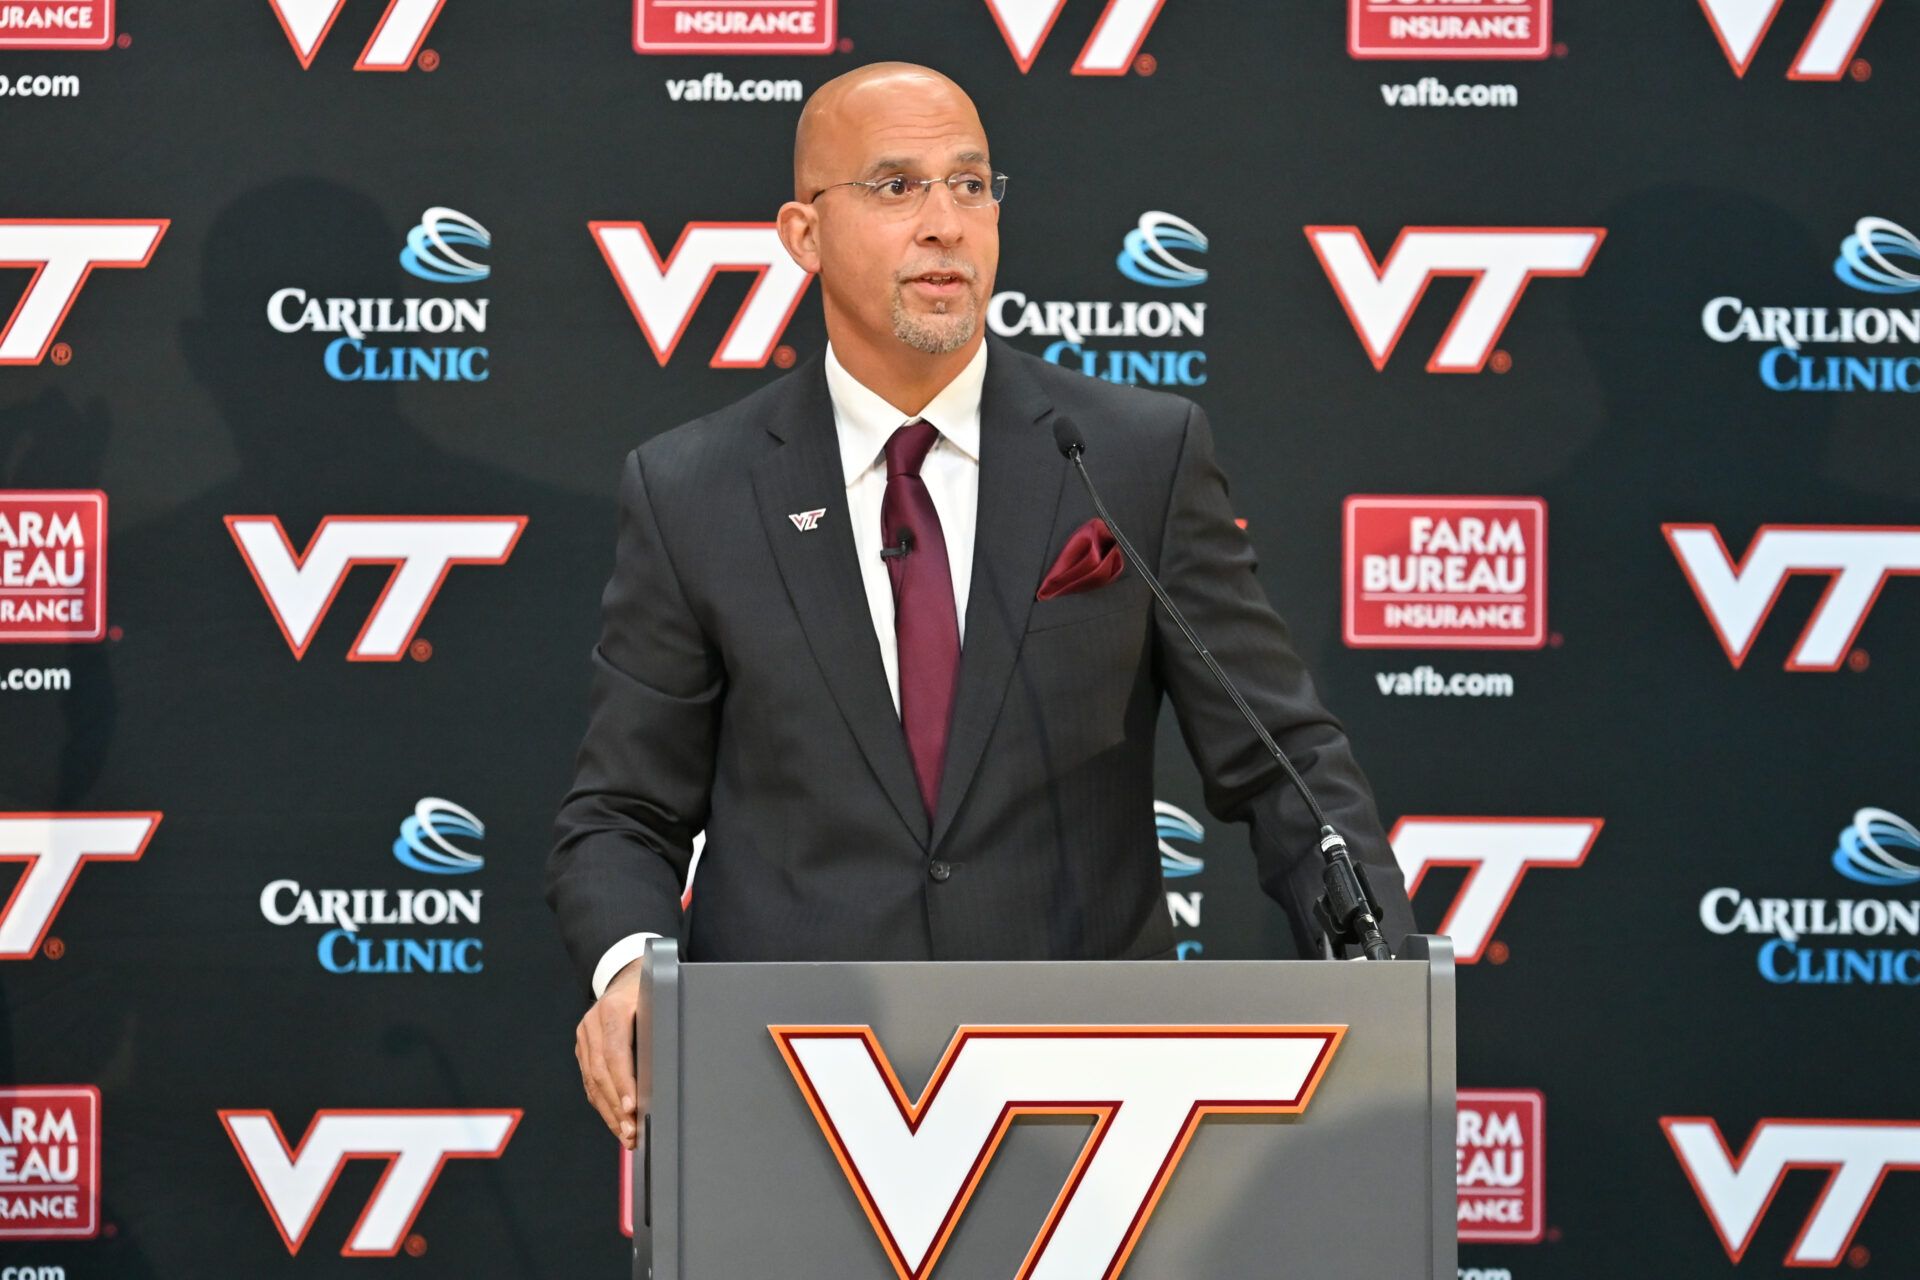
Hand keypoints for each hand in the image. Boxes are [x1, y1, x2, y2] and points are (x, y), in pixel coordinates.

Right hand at [575, 955, 646, 1149]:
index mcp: (613, 1009)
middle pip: (600, 1073)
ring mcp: (585, 1037)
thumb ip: (660, 1026)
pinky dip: (603, 1105)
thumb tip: (670, 1065)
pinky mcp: (583, 1049)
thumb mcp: (659, 999)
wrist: (624, 973)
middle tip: (633, 1132)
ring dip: (609, 1113)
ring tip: (627, 1136)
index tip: (633, 1107)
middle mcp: (593, 1024)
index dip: (623, 1083)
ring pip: (592, 1082)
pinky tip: (615, 1122)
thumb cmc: (649, 988)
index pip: (615, 1052)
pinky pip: (590, 1082)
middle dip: (617, 1107)